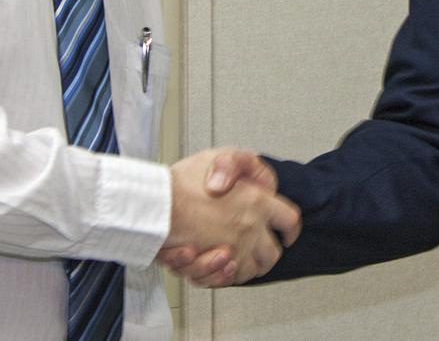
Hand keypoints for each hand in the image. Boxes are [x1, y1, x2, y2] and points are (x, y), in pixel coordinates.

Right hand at [159, 148, 299, 285]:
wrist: (150, 205)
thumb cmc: (179, 181)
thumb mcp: (215, 157)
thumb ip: (235, 165)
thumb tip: (242, 185)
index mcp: (258, 200)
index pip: (289, 220)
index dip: (289, 228)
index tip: (287, 233)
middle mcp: (249, 228)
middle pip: (271, 254)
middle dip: (265, 253)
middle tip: (255, 247)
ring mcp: (231, 250)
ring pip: (248, 271)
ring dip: (242, 266)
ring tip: (228, 254)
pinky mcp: (210, 266)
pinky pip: (221, 280)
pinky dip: (218, 275)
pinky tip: (212, 261)